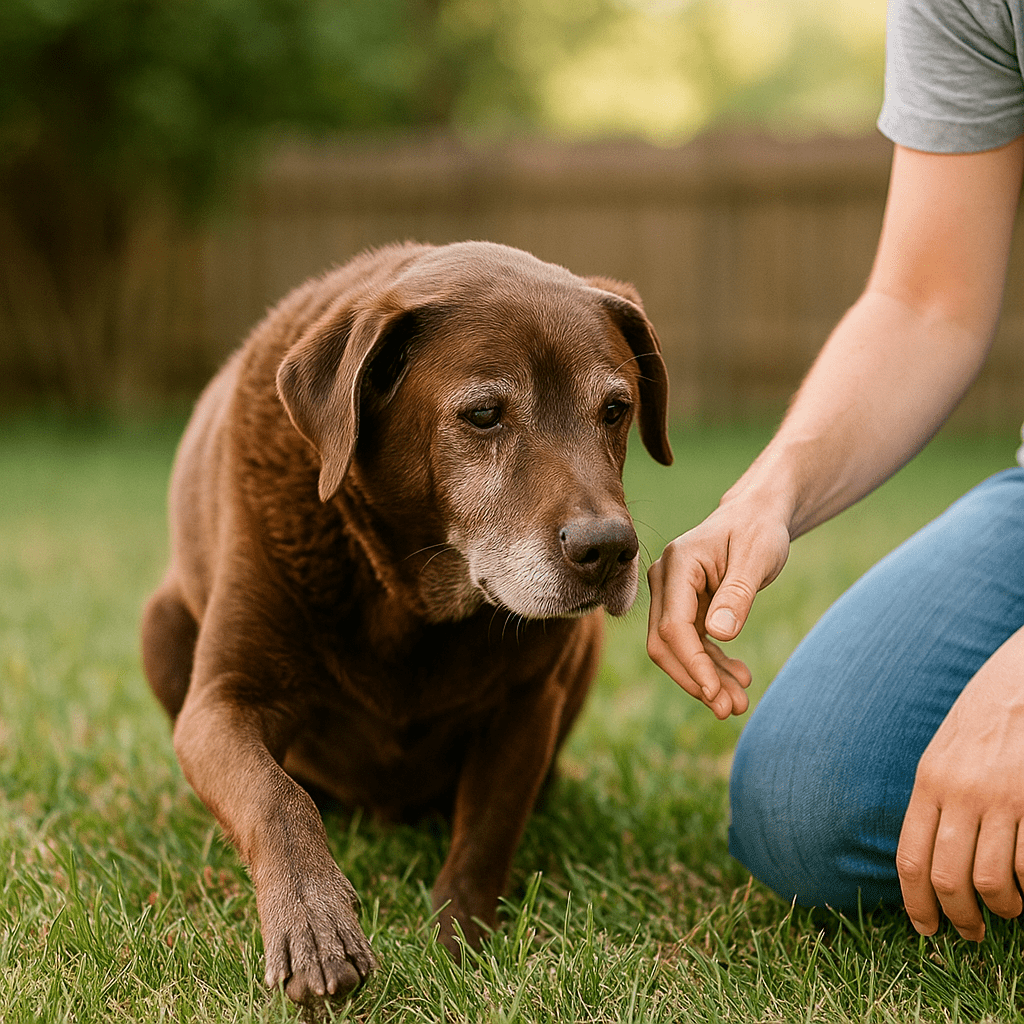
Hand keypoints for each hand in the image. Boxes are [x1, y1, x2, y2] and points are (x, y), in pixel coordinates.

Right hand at [646, 496, 789, 718]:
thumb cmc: (759, 528)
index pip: (673, 625)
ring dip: (704, 679)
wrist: (757, 514)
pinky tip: (737, 678)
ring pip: (676, 649)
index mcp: (677, 564)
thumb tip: (719, 635)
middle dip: (695, 679)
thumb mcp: (757, 557)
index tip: (715, 694)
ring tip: (737, 704)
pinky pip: (692, 643)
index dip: (692, 663)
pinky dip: (711, 665)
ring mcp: (672, 594)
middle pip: (665, 643)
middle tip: (729, 710)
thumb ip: (738, 594)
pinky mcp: (684, 605)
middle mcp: (665, 580)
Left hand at [896, 628, 1023, 939]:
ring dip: (1001, 908)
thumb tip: (929, 853)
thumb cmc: (983, 717)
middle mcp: (959, 792)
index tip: (925, 928)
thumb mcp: (943, 752)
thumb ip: (935, 797)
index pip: (910, 857)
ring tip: (1008, 909)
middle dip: (958, 917)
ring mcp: (1002, 797)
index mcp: (928, 781)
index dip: (916, 903)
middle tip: (971, 932)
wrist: (1020, 679)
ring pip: (990, 881)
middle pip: (947, 878)